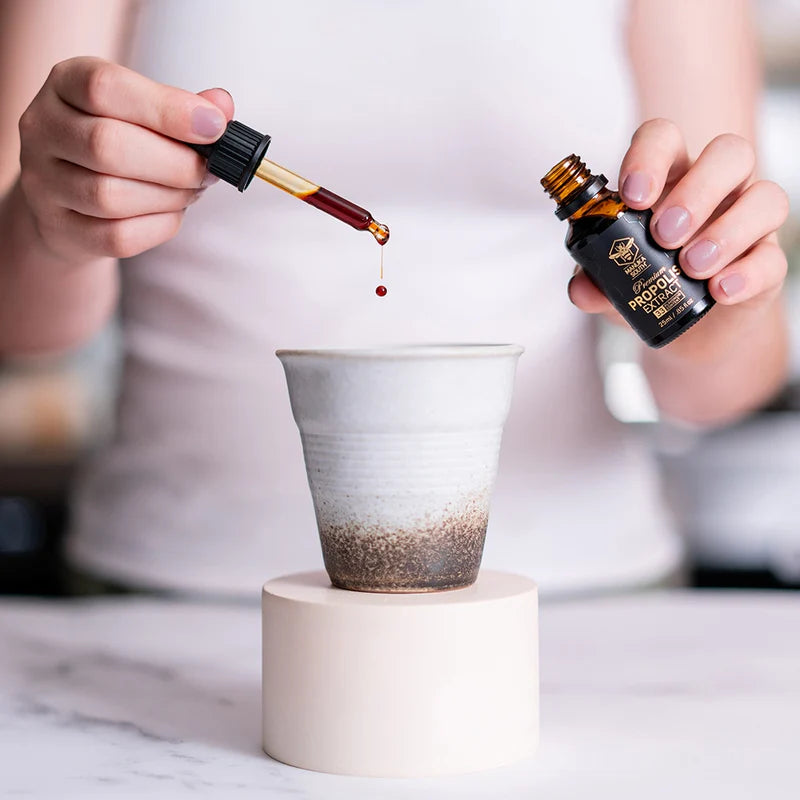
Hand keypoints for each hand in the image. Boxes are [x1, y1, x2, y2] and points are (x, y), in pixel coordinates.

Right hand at [17, 57, 233, 260]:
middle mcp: (43, 129)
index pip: (105, 87)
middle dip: (176, 164)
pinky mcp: (60, 229)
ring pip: (111, 197)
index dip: (168, 109)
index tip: (214, 127)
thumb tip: (221, 107)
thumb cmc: (120, 142)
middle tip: (207, 171)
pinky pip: (117, 237)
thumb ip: (183, 106)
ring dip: (169, 197)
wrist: (71, 197)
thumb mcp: (144, 110)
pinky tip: (171, 212)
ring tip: (190, 190)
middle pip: (108, 146)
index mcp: (66, 83)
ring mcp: (43, 183)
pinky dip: (159, 226)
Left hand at [568, 118, 789, 358]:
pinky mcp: (766, 262)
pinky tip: (720, 290)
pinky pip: (772, 258)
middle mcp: (715, 188)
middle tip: (664, 235)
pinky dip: (747, 273)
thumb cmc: (644, 283)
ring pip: (766, 196)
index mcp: (669, 177)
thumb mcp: (609, 283)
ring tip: (691, 266)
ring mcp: (746, 221)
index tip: (633, 196)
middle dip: (696, 191)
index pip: (664, 138)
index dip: (649, 156)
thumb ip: (593, 280)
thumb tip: (580, 287)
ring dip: (727, 231)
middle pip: (729, 153)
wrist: (682, 330)